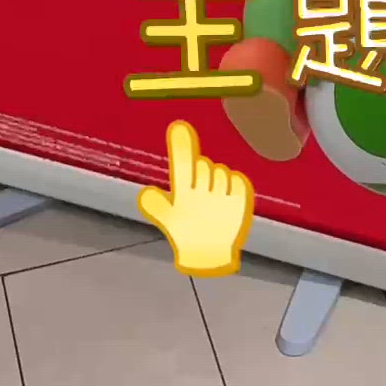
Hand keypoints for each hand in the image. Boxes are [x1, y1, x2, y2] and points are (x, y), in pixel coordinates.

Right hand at [137, 118, 254, 276]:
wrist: (211, 259)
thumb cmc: (188, 238)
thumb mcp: (168, 220)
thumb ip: (156, 204)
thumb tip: (145, 192)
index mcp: (183, 196)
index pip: (181, 164)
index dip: (180, 144)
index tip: (178, 127)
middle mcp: (203, 194)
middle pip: (203, 165)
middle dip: (200, 171)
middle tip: (199, 187)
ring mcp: (222, 197)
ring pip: (220, 171)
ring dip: (216, 178)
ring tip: (212, 195)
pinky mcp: (239, 201)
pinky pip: (236, 180)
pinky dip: (232, 184)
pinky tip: (226, 196)